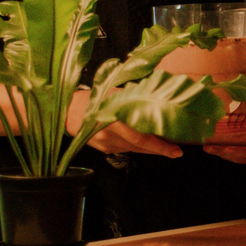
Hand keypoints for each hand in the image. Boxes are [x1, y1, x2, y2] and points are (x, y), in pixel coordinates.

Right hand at [66, 88, 183, 158]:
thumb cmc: (96, 98)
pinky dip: (137, 146)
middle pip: (140, 146)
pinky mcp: (104, 149)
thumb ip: (136, 100)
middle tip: (177, 151)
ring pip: (134, 149)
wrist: (68, 111)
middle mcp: (110, 134)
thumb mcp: (116, 94)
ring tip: (167, 146)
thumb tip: (161, 102)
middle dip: (160, 150)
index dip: (160, 144)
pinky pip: (125, 149)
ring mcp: (106, 144)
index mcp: (115, 118)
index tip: (176, 148)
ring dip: (150, 148)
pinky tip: (146, 142)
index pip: (141, 136)